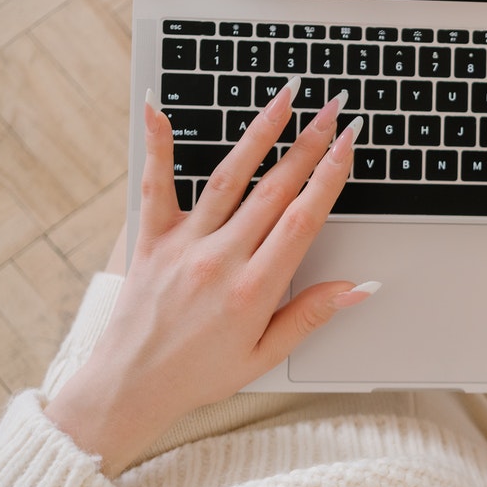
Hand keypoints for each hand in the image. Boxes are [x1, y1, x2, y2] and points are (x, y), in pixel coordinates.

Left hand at [45, 83, 375, 477]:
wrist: (129, 387)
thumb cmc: (198, 375)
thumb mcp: (266, 354)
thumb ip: (312, 315)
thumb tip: (358, 287)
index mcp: (254, 289)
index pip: (303, 220)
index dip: (330, 177)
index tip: (349, 144)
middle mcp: (221, 258)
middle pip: (275, 188)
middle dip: (309, 144)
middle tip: (332, 109)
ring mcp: (184, 244)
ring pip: (229, 177)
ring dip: (259, 133)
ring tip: (283, 99)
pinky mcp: (151, 240)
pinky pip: (156, 185)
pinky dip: (157, 146)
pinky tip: (157, 109)